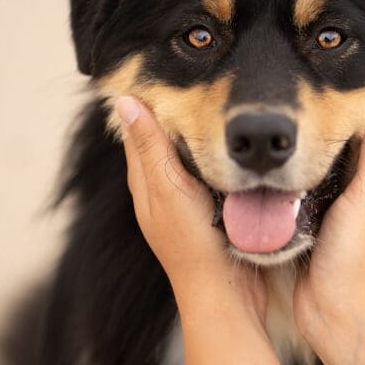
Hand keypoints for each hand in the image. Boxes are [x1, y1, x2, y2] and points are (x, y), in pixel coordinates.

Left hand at [117, 96, 266, 324]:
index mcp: (145, 182)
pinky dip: (221, 157)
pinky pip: (215, 175)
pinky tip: (239, 147)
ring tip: (221, 101)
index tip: (163, 68)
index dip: (146, 99)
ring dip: (203, 133)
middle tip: (199, 75)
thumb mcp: (169, 189)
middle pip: (165, 140)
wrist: (226, 295)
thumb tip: (125, 102)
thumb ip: (150, 147)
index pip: (138, 129)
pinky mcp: (214, 213)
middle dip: (176, 111)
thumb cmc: (194, 246)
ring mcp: (189, 203)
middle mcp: (163, 191)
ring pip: (193, 156)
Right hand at [293, 87, 364, 364]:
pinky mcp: (333, 218)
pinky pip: (330, 178)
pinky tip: (302, 145)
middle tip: (345, 70)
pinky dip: (322, 158)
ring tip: (321, 95)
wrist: (337, 313)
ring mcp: (359, 205)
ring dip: (342, 130)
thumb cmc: (360, 261)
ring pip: (353, 155)